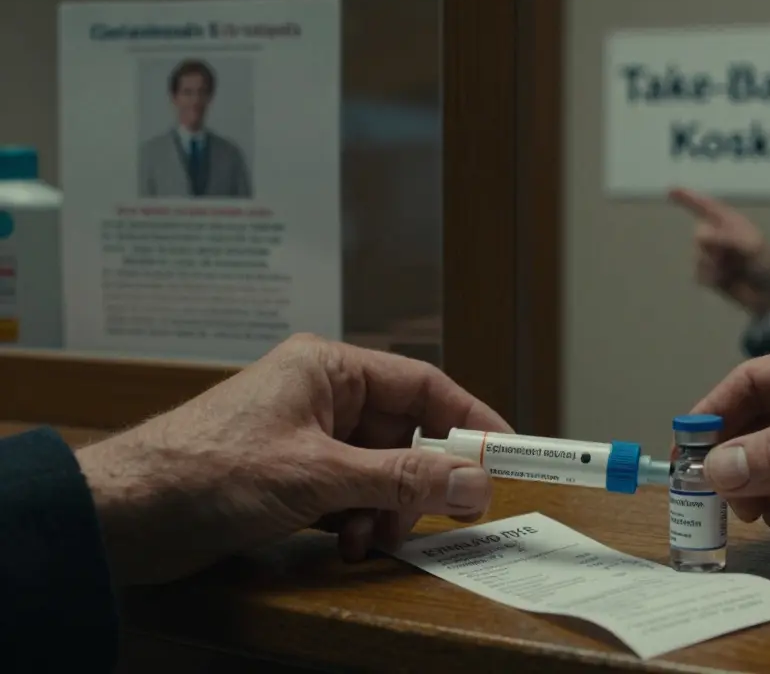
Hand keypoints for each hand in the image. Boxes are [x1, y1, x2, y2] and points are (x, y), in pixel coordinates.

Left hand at [74, 334, 510, 584]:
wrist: (122, 515)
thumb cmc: (205, 471)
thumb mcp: (318, 476)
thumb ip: (403, 480)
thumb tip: (474, 481)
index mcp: (328, 368)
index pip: (422, 386)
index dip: (468, 420)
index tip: (505, 453)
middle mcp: (321, 396)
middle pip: (404, 434)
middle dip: (419, 480)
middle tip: (440, 513)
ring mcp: (305, 438)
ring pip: (379, 470)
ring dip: (386, 508)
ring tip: (369, 537)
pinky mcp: (289, 476)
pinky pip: (350, 493)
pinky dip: (358, 520)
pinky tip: (345, 542)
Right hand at [669, 188, 769, 318]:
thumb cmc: (767, 265)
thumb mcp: (751, 247)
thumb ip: (724, 238)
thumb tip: (697, 234)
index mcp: (731, 223)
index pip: (707, 206)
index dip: (688, 197)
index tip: (669, 190)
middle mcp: (719, 236)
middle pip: (698, 235)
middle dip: (712, 248)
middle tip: (730, 257)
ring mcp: (714, 256)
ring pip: (697, 257)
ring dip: (713, 266)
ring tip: (732, 272)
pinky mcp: (710, 275)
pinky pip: (698, 274)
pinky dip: (711, 278)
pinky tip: (725, 281)